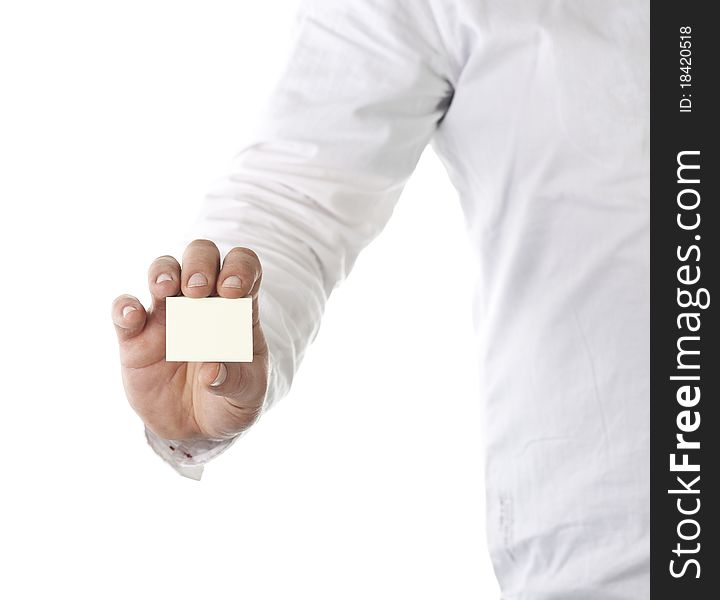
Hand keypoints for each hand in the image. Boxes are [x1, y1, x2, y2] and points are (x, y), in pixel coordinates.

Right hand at [111, 239, 268, 440]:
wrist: (197, 427)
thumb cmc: (231, 399)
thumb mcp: (247, 396)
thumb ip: (235, 381)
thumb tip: (211, 371)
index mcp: (237, 307)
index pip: (243, 265)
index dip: (239, 267)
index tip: (233, 290)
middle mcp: (202, 302)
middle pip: (200, 255)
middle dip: (199, 263)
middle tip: (198, 290)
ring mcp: (168, 316)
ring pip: (162, 270)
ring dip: (163, 272)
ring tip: (165, 289)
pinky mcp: (136, 338)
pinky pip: (125, 310)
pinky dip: (124, 307)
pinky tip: (132, 316)